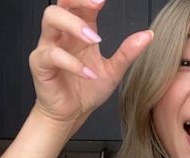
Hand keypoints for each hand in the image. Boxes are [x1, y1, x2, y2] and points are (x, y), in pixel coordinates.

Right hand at [29, 0, 152, 134]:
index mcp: (79, 33)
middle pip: (61, 4)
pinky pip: (52, 56)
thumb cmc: (87, 91)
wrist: (72, 114)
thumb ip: (127, 53)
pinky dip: (73, 63)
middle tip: (98, 6)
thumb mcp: (113, 71)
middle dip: (78, 0)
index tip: (104, 1)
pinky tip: (89, 74)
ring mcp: (49, 48)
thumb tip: (148, 35)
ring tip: (95, 39)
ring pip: (51, 20)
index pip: (79, 5)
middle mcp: (63, 36)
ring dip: (74, 25)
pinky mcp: (41, 65)